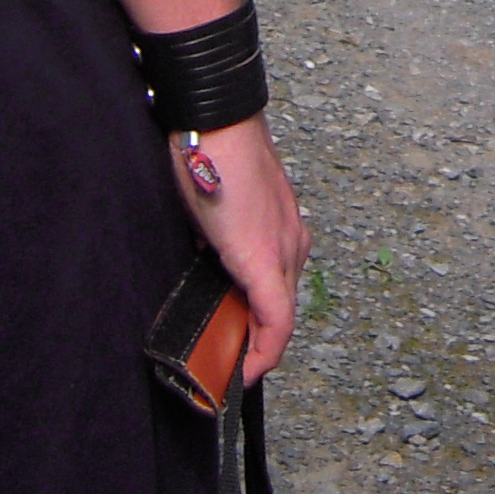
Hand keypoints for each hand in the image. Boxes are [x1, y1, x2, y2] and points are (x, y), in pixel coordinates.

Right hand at [172, 116, 308, 383]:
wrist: (214, 122)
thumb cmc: (211, 153)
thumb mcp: (217, 209)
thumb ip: (219, 240)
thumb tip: (202, 264)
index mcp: (282, 231)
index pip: (279, 292)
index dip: (263, 332)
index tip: (242, 356)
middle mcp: (292, 244)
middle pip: (279, 310)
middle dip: (254, 344)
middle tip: (227, 368)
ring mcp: (283, 252)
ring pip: (278, 317)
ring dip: (254, 347)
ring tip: (229, 370)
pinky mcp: (264, 260)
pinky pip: (274, 319)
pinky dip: (263, 350)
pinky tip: (244, 371)